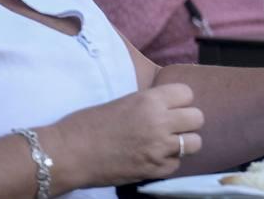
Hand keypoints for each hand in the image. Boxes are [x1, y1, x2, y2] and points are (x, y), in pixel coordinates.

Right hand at [47, 83, 203, 186]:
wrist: (66, 154)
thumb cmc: (87, 124)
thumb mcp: (123, 101)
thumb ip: (149, 103)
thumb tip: (167, 106)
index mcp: (151, 100)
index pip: (187, 94)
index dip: (180, 100)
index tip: (170, 106)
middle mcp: (160, 123)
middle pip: (197, 118)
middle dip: (187, 122)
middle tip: (173, 126)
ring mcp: (158, 149)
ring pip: (194, 144)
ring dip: (183, 143)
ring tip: (168, 143)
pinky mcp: (152, 171)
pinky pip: (177, 165)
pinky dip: (168, 162)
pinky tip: (155, 158)